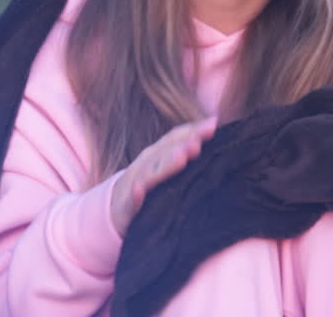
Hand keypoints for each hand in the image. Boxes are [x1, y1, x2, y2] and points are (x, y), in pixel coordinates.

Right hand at [110, 117, 216, 234]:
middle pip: (165, 151)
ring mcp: (135, 182)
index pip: (175, 137)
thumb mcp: (167, 168)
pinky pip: (131, 199)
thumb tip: (215, 136)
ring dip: (165, 164)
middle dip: (183, 144)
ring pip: (151, 172)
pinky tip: (139, 191)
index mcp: (158, 154)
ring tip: (181, 158)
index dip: (193, 130)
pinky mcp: (126, 204)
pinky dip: (135, 193)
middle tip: (199, 142)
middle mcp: (146, 163)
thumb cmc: (150, 186)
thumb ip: (187, 155)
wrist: (117, 207)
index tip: (213, 124)